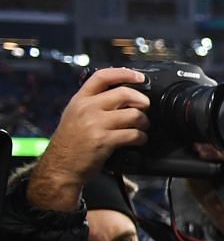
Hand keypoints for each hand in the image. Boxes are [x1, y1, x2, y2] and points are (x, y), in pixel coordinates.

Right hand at [28, 68, 149, 210]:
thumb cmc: (71, 142)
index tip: (140, 77)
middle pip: (124, 93)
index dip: (124, 73)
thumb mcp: (75, 115)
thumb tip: (123, 96)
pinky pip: (133, 134)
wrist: (61, 166)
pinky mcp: (104, 141)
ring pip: (134, 115)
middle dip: (142, 101)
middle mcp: (87, 108)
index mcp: (80, 99)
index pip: (102, 76)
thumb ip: (94, 103)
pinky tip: (138, 140)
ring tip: (142, 127)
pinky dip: (141, 138)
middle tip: (146, 108)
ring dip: (144, 122)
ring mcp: (95, 124)